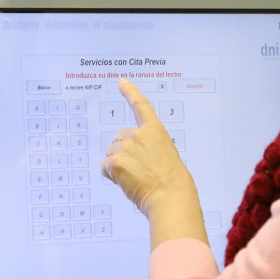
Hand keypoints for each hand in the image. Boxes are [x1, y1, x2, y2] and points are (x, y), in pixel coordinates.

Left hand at [102, 79, 196, 218]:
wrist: (171, 196)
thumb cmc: (174, 181)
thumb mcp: (166, 156)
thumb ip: (150, 149)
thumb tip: (133, 159)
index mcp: (156, 131)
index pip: (141, 106)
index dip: (130, 92)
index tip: (121, 82)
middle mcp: (139, 135)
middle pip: (118, 138)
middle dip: (122, 152)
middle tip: (138, 169)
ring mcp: (126, 148)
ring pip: (111, 154)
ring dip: (118, 165)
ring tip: (136, 178)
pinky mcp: (116, 162)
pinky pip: (105, 168)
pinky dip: (112, 176)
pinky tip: (127, 182)